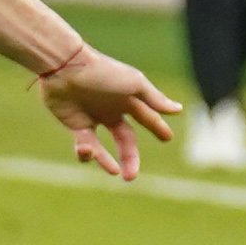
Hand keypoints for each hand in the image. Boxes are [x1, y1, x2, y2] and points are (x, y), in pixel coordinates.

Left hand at [37, 47, 179, 180]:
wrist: (67, 68)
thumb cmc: (103, 72)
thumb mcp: (134, 85)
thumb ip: (155, 100)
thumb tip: (178, 110)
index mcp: (126, 99)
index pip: (146, 118)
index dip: (157, 127)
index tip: (168, 138)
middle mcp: (109, 110)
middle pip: (125, 140)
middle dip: (130, 158)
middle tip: (132, 176)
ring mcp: (91, 118)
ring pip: (102, 149)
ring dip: (107, 162)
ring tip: (115, 172)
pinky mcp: (74, 125)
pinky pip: (83, 146)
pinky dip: (87, 154)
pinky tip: (90, 152)